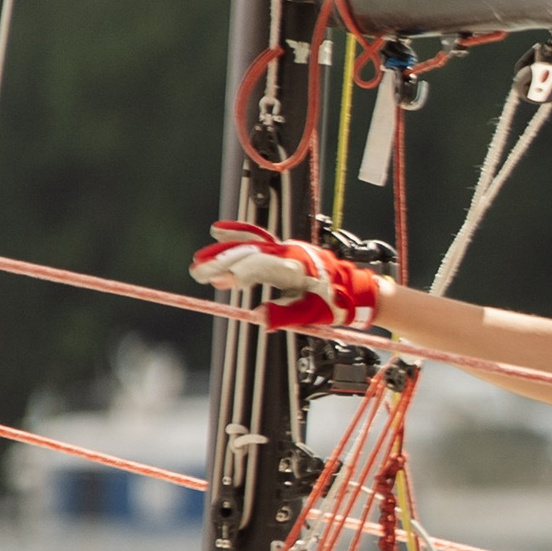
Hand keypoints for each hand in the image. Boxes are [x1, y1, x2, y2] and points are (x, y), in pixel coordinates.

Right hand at [189, 221, 378, 329]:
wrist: (353, 289)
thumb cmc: (335, 304)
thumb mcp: (312, 314)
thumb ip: (285, 315)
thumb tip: (258, 318)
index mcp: (297, 269)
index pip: (260, 267)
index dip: (237, 274)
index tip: (217, 282)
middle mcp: (289, 254)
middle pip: (249, 254)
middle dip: (222, 262)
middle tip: (198, 272)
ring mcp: (286, 249)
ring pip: (250, 245)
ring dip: (224, 251)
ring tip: (200, 259)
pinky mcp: (284, 250)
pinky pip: (257, 239)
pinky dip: (238, 235)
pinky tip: (218, 231)